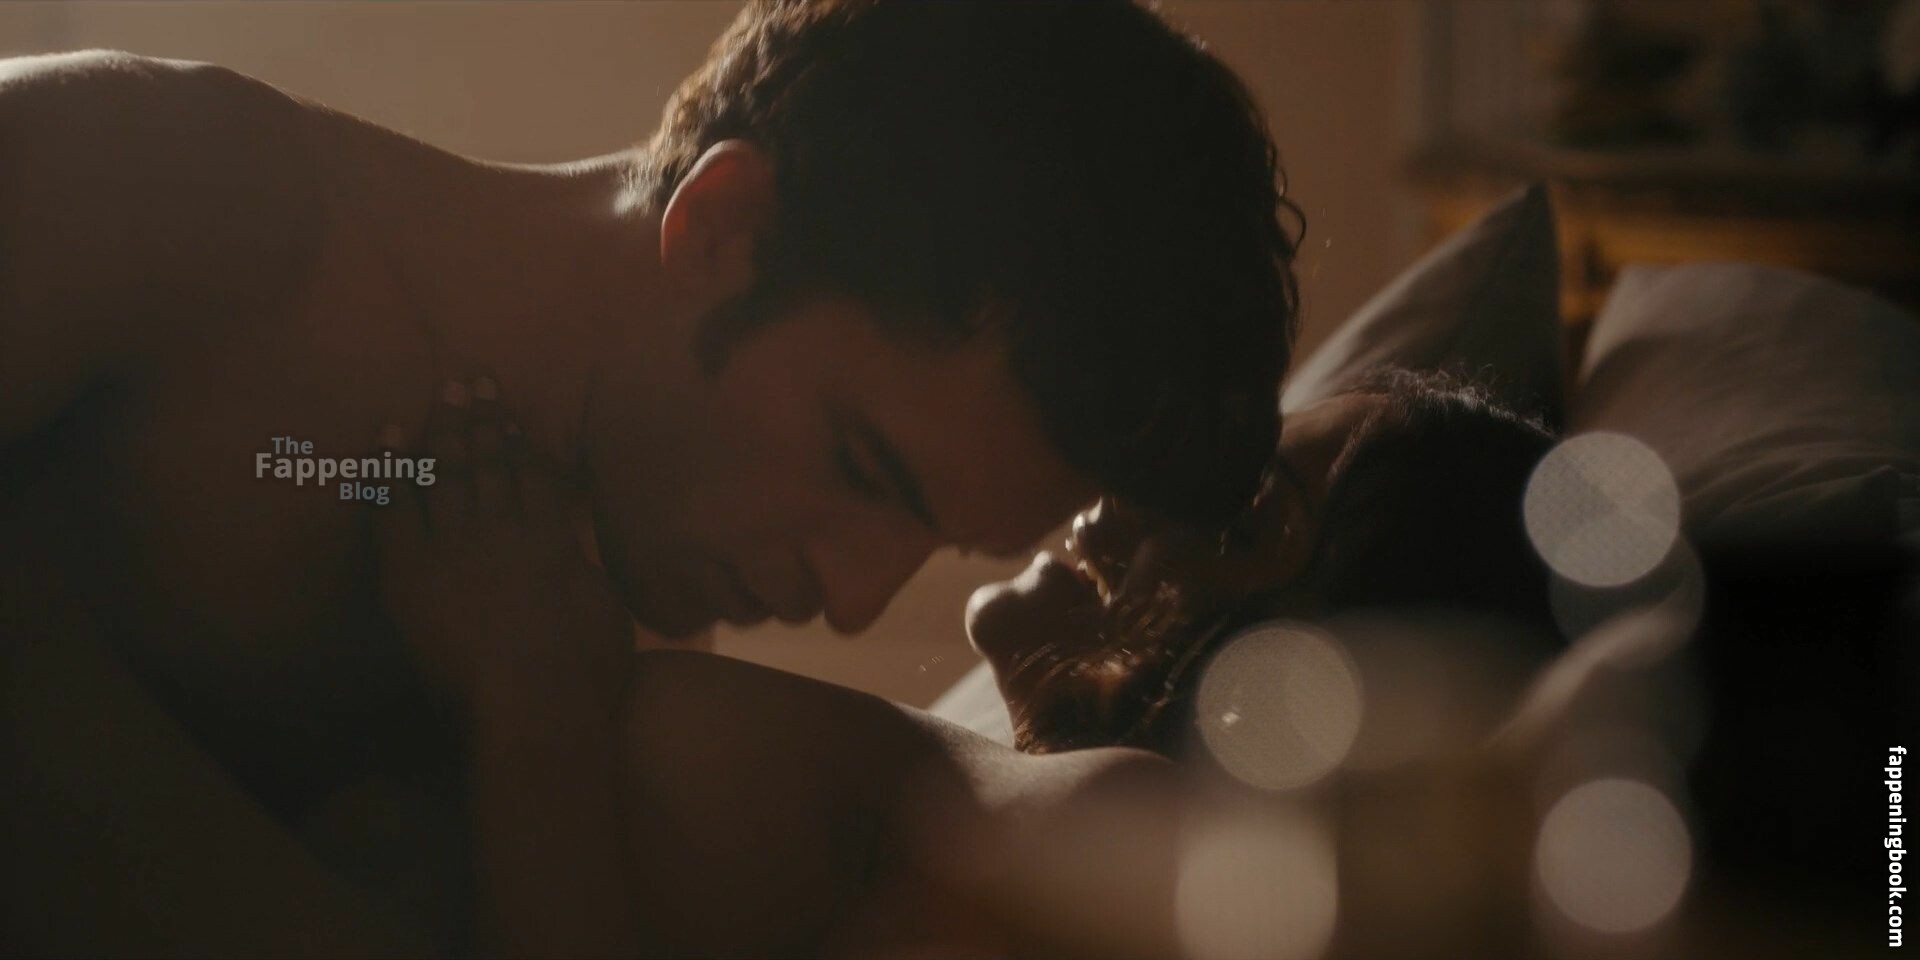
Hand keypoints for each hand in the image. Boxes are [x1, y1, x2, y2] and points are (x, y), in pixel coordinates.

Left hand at [374, 377, 633, 718]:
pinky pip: (394, 508)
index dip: (521, 439)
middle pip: (489, 462)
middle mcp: (502, 528)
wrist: (537, 703)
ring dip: (442, 429)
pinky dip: (388, 469)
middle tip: (471, 378)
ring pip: (447, 472)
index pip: (536, 474)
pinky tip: (384, 433)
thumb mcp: (602, 611)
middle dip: (480, 418)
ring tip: (443, 392)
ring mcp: (455, 546)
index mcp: (552, 538)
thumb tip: (571, 556)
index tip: (510, 410)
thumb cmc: (586, 672)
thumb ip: (582, 574)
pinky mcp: (412, 571)